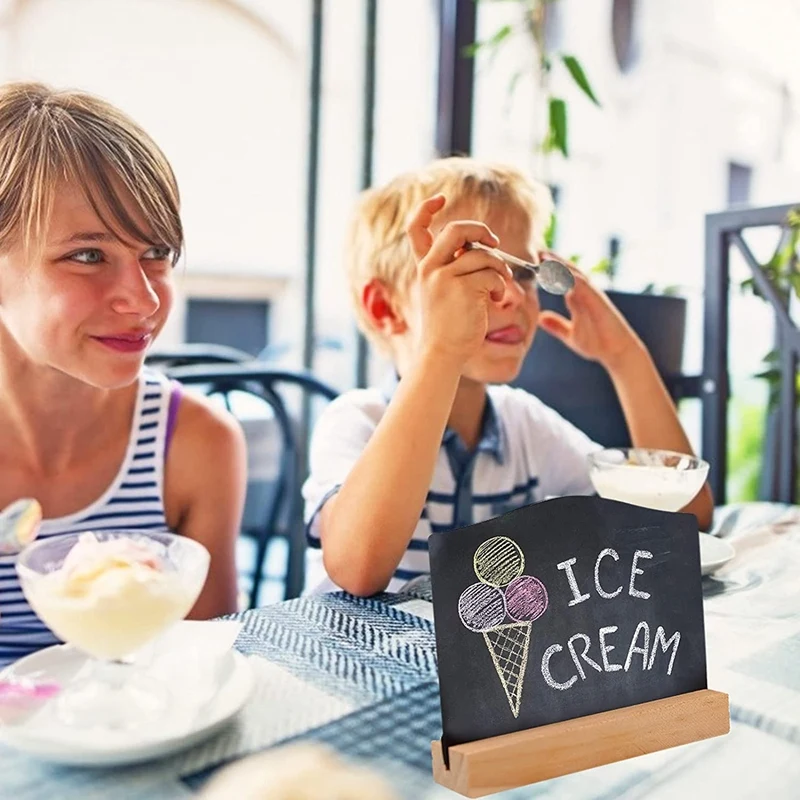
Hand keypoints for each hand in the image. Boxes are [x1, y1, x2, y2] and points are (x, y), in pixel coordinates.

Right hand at [406, 195, 512, 366]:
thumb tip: (485, 247)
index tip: (440, 198)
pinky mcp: (462, 288)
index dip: (426, 209)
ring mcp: (444, 277)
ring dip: (499, 268)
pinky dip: (500, 286)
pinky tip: (494, 300)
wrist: (443, 352)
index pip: (416, 229)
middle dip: (480, 231)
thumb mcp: (445, 291)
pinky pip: (492, 275)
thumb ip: (456, 267)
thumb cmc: (449, 325)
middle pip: (457, 229)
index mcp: (424, 267)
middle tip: (493, 243)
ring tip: (499, 285)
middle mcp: (430, 268)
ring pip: (483, 255)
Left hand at [536, 251, 643, 371]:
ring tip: (546, 257)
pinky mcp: (599, 301)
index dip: (548, 271)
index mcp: (576, 299)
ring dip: (561, 265)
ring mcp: (592, 296)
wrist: (617, 352)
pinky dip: (573, 278)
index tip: (532, 264)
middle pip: (568, 272)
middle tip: (537, 252)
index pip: (560, 280)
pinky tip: (562, 273)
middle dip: (553, 262)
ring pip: (576, 275)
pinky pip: (585, 286)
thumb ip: (557, 326)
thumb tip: (540, 319)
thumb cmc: (598, 343)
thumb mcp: (570, 335)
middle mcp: (585, 294)